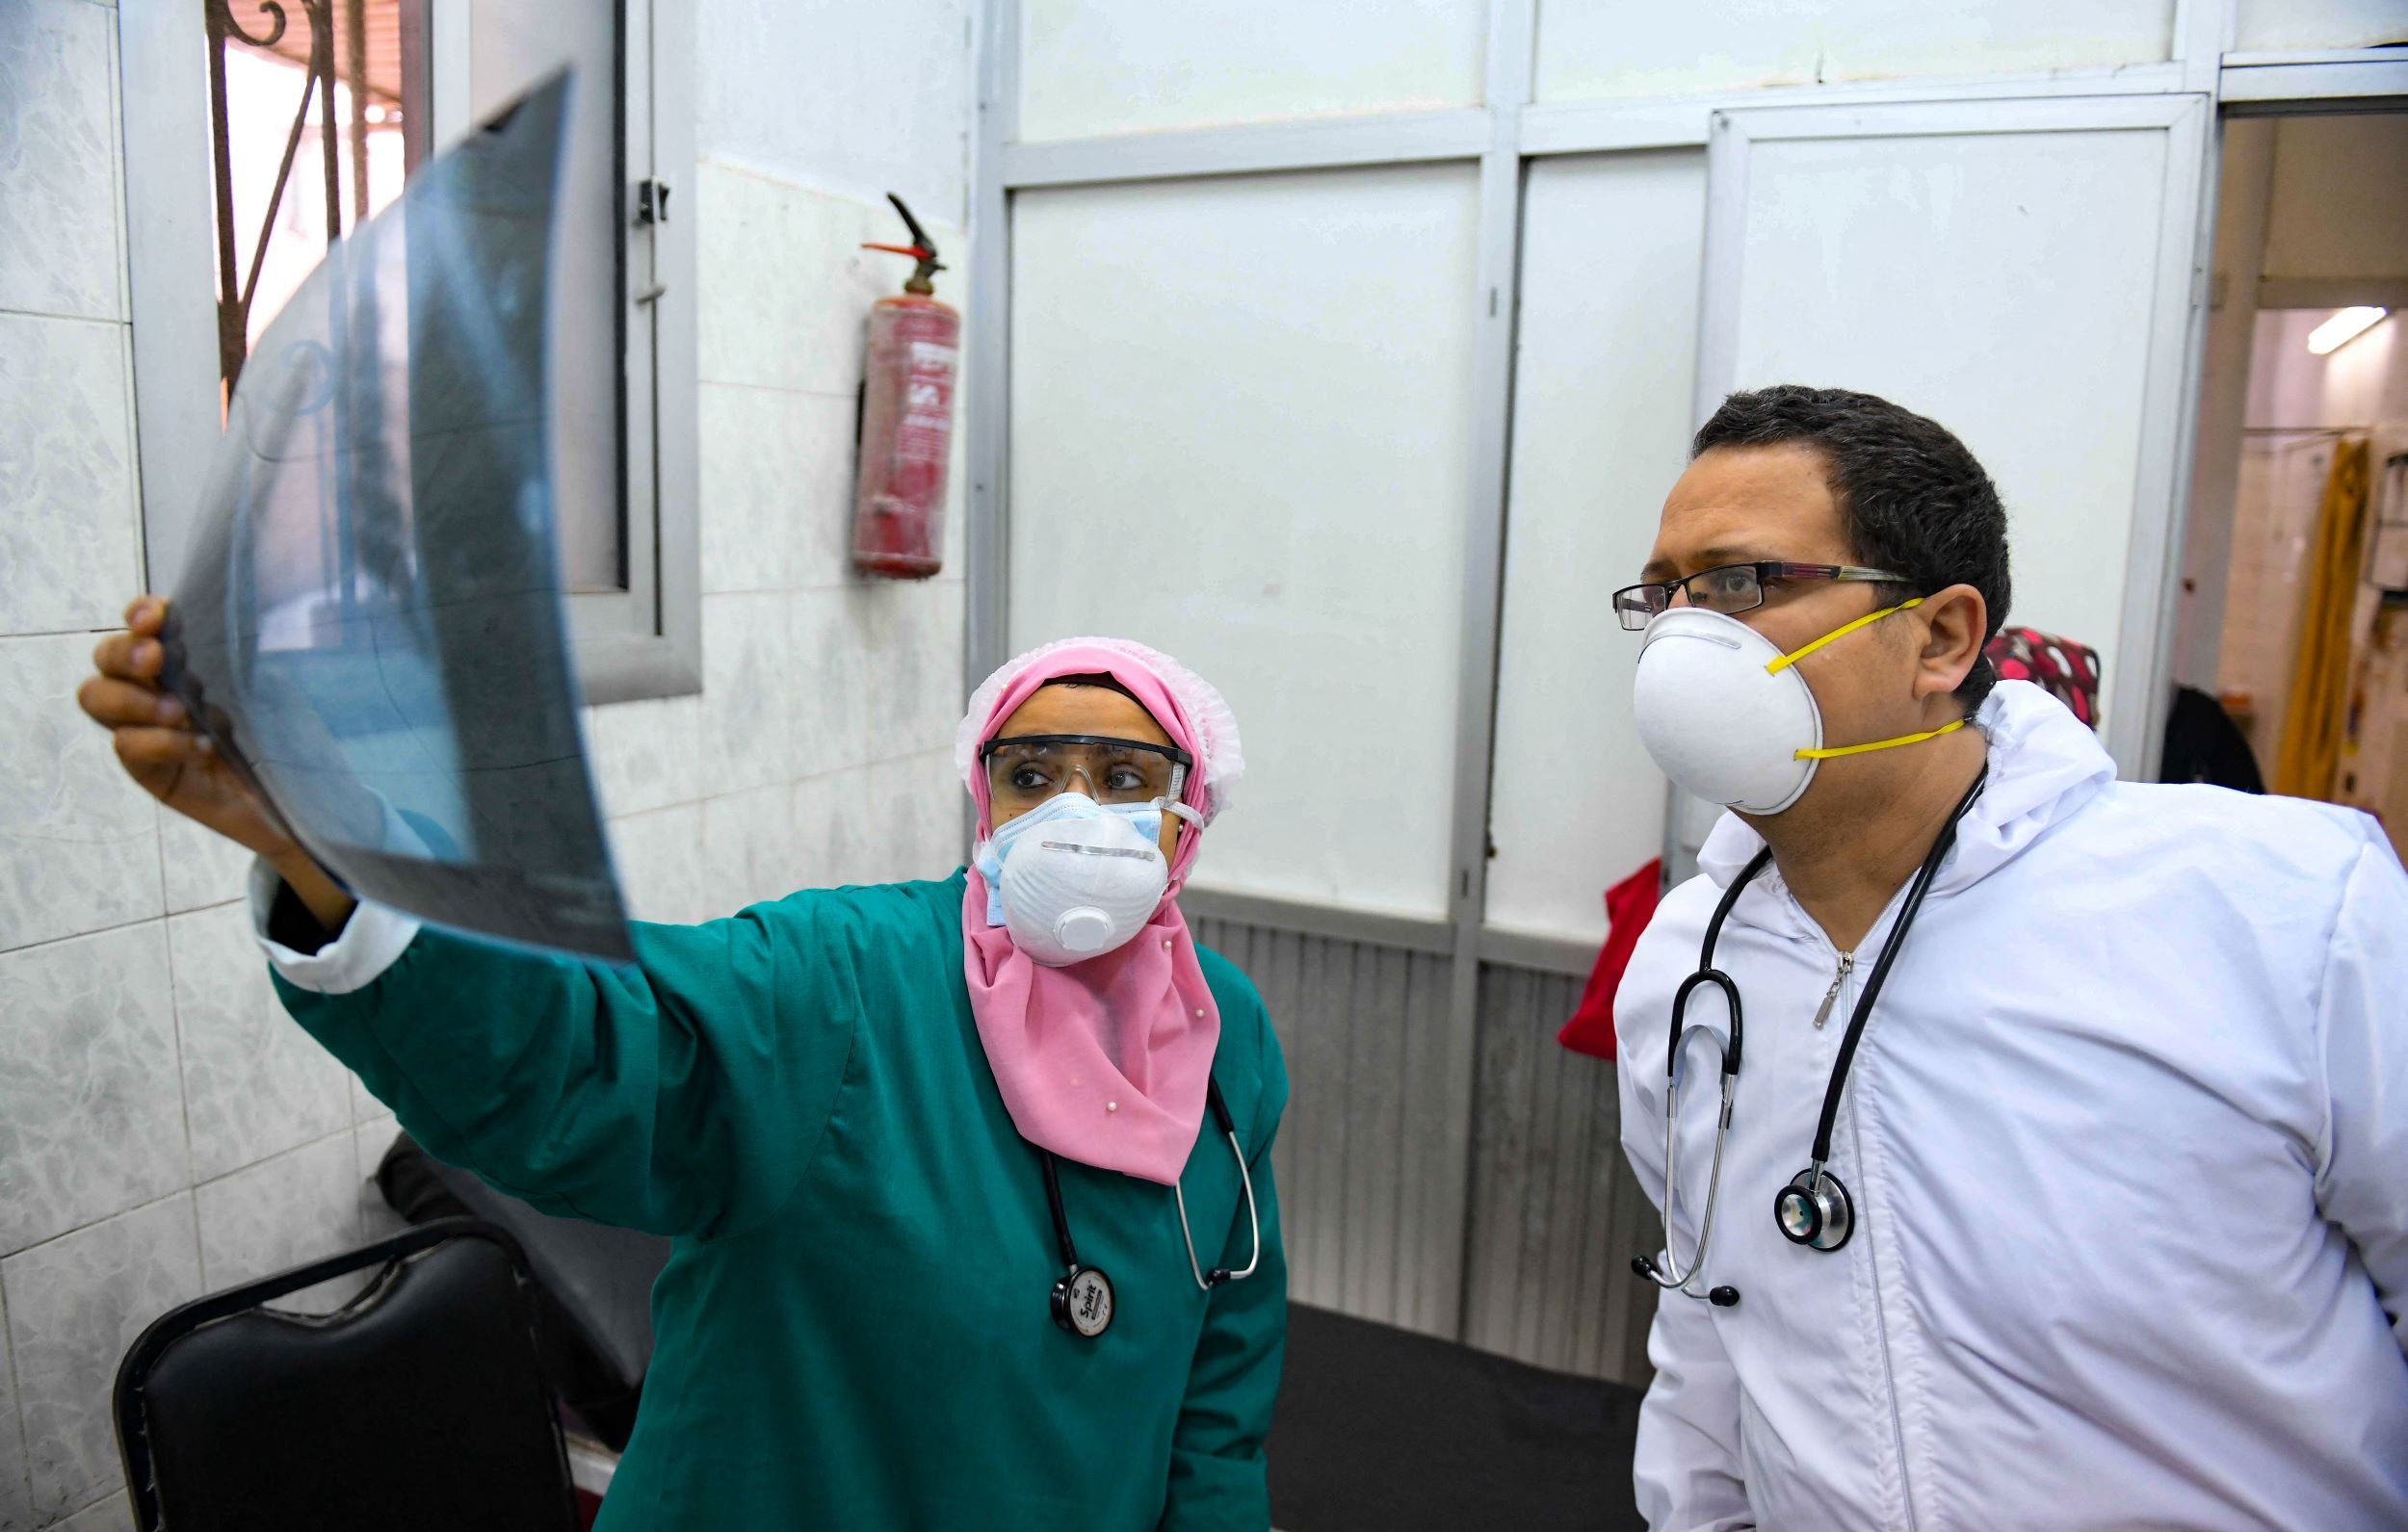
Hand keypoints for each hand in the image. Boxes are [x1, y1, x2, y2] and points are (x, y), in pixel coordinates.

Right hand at [79, 596, 354, 930]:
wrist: (301, 802)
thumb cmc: (286, 738)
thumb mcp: (269, 691)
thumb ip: (243, 658)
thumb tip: (238, 617)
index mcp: (183, 664)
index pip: (140, 627)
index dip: (140, 614)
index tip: (158, 615)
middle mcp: (155, 691)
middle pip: (105, 659)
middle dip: (124, 652)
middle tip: (157, 660)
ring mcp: (146, 731)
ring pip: (97, 699)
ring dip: (133, 698)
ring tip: (179, 711)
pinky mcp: (150, 772)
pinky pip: (128, 747)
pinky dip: (159, 742)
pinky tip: (199, 748)